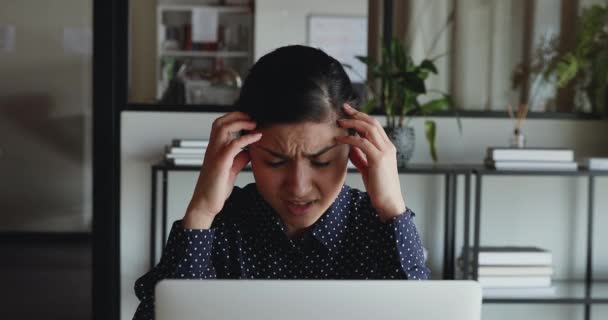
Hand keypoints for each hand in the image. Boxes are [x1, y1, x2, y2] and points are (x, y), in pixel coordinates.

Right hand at [183, 112, 261, 228]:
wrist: (205, 204)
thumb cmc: (216, 189)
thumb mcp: (231, 169)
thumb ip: (239, 158)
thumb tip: (249, 150)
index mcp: (215, 149)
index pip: (220, 125)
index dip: (234, 118)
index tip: (249, 119)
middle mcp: (213, 149)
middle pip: (220, 122)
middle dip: (237, 115)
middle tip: (252, 117)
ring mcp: (215, 155)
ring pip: (223, 128)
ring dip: (240, 122)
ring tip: (254, 124)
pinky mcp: (220, 163)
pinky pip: (233, 145)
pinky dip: (246, 138)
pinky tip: (256, 137)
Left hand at [335, 104, 405, 221]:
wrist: (389, 203)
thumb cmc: (379, 188)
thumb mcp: (367, 168)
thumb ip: (360, 156)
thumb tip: (350, 147)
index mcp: (387, 148)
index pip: (374, 126)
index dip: (361, 117)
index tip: (348, 112)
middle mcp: (388, 147)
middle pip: (372, 122)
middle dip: (357, 114)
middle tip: (343, 108)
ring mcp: (385, 152)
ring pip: (368, 129)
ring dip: (352, 123)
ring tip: (339, 122)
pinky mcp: (379, 159)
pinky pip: (362, 143)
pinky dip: (350, 139)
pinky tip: (340, 139)